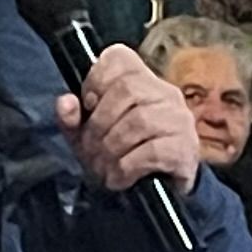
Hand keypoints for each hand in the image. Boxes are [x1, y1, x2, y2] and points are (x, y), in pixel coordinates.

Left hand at [54, 44, 199, 196]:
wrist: (157, 193)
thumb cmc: (122, 156)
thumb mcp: (88, 136)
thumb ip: (73, 118)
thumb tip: (66, 103)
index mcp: (142, 80)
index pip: (120, 58)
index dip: (96, 79)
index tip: (89, 107)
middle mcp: (165, 94)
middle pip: (127, 90)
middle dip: (100, 123)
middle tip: (91, 149)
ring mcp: (179, 120)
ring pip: (139, 121)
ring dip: (112, 148)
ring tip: (103, 167)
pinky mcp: (185, 149)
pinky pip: (152, 151)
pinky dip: (127, 167)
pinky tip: (120, 178)